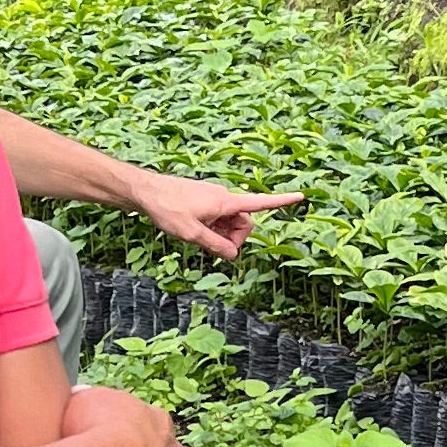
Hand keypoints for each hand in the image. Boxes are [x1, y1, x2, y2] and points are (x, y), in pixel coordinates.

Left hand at [133, 172, 300, 261]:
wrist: (145, 191)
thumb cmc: (167, 209)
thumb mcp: (191, 234)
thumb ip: (216, 245)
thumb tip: (234, 255)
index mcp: (226, 202)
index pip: (260, 203)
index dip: (281, 201)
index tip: (301, 196)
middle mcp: (223, 197)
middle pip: (244, 221)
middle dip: (236, 237)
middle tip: (215, 247)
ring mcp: (214, 198)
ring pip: (230, 221)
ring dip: (222, 233)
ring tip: (199, 236)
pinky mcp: (204, 200)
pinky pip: (218, 217)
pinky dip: (213, 227)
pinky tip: (195, 230)